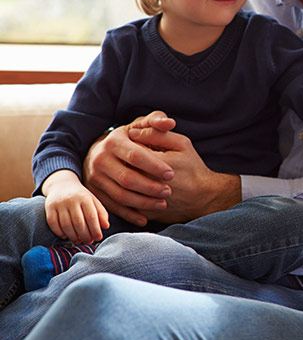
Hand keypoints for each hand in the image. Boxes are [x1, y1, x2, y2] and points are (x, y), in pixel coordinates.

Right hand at [42, 170, 108, 243]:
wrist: (62, 185)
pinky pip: (53, 223)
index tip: (99, 238)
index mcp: (85, 198)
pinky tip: (65, 236)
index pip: (91, 216)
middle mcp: (71, 200)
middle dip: (85, 235)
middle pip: (78, 222)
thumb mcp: (93, 201)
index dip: (95, 229)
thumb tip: (106, 226)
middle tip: (89, 241)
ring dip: (73, 236)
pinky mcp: (49, 207)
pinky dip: (59, 232)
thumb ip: (101, 213)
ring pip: (65, 225)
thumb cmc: (81, 197)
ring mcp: (59, 203)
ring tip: (78, 241)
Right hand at [82, 111, 176, 226]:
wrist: (101, 152)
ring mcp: (94, 177)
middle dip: (150, 187)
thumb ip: (156, 121)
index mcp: (113, 141)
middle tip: (168, 192)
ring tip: (162, 204)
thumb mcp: (140, 126)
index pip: (136, 156)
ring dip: (143, 202)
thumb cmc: (129, 138)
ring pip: (120, 195)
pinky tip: (145, 218)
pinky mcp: (94, 192)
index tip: (171, 174)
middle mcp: (99, 159)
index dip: (155, 166)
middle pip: (127, 178)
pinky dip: (129, 214)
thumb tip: (170, 123)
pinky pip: (112, 207)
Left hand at [128, 125, 240, 223]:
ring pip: (122, 187)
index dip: (135, 145)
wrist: (203, 197)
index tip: (145, 147)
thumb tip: (133, 132)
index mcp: (153, 163)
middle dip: (130, 163)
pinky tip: (140, 189)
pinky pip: (127, 203)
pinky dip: (129, 195)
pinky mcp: (143, 213)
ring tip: (142, 175)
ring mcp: (143, 200)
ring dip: (127, 179)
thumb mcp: (181, 144)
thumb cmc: (192, 168)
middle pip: (123, 168)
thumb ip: (157, 134)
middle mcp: (146, 183)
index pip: (130, 149)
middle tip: (142, 162)